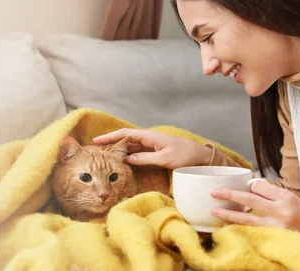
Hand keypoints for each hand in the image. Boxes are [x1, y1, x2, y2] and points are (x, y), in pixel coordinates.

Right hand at [92, 128, 213, 169]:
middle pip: (126, 139)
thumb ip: (145, 159)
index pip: (125, 134)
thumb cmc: (185, 156)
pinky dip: (129, 154)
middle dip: (111, 142)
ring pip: (131, 146)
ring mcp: (152, 145)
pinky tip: (122, 159)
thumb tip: (126, 159)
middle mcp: (149, 139)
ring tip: (106, 155)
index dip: (110, 137)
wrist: (202, 157)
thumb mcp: (164, 159)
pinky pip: (138, 152)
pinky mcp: (156, 152)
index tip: (96, 140)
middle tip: (97, 149)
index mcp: (150, 137)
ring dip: (119, 149)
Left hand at [210, 180, 299, 233]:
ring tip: (213, 210)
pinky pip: (252, 231)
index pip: (259, 187)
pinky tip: (226, 225)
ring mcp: (276, 226)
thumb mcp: (289, 197)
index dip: (249, 185)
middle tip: (214, 192)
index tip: (245, 186)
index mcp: (285, 197)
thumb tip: (249, 183)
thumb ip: (269, 192)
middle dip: (230, 195)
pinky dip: (239, 227)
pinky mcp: (274, 237)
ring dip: (228, 213)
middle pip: (250, 200)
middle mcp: (280, 211)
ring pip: (247, 218)